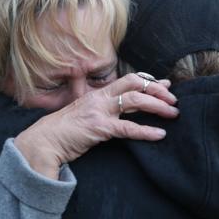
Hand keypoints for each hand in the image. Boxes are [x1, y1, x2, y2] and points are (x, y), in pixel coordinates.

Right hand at [14, 73, 178, 178]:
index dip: (149, 81)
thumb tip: (85, 78)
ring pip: (136, 102)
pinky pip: (128, 129)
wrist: (45, 141)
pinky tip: (160, 134)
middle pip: (135, 85)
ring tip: (173, 113)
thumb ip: (84, 90)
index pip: (128, 79)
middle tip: (173, 99)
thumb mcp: (76, 104)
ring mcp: (100, 112)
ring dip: (158, 106)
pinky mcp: (100, 129)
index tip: (165, 84)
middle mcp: (101, 98)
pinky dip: (146, 132)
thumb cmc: (61, 126)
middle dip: (158, 90)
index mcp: (97, 92)